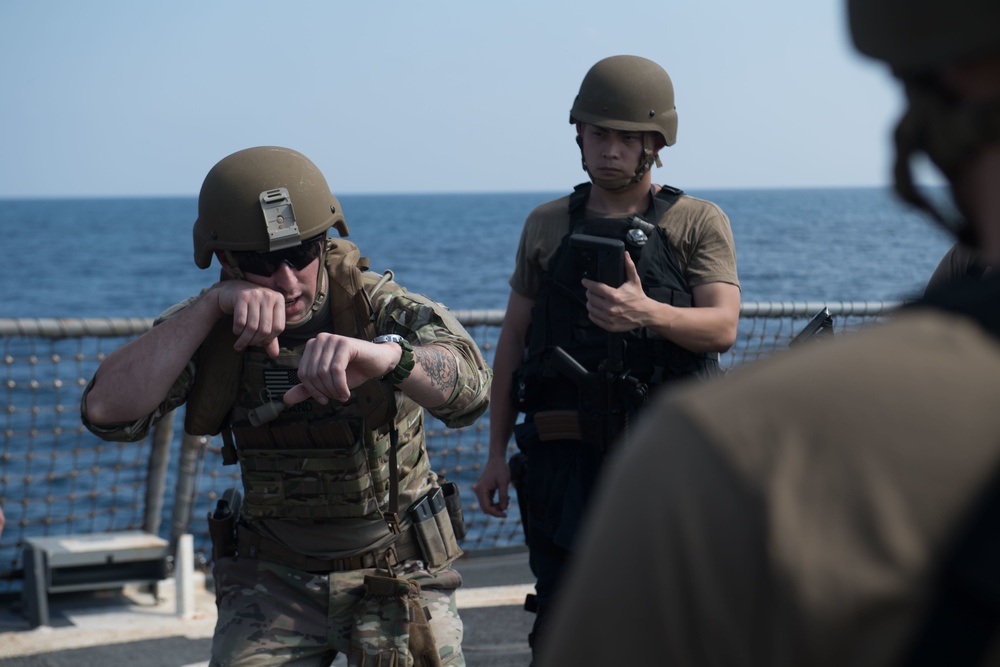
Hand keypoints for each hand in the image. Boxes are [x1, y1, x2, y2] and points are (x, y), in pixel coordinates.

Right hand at [214, 281, 285, 357]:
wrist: (231, 291)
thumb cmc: (251, 308)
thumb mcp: (263, 320)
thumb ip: (270, 337)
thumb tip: (274, 355)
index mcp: (279, 300)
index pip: (279, 327)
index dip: (269, 339)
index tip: (260, 343)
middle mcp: (269, 295)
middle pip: (265, 329)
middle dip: (255, 341)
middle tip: (247, 345)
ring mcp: (255, 294)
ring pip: (252, 326)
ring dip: (244, 340)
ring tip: (239, 345)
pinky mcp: (241, 296)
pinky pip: (241, 321)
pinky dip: (237, 331)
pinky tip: (236, 331)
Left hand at [283, 334, 398, 405]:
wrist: (378, 362)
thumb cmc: (354, 370)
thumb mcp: (327, 383)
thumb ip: (307, 389)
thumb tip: (285, 400)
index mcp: (312, 347)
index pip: (302, 373)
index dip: (312, 390)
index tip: (324, 399)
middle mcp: (320, 340)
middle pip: (312, 373)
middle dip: (324, 390)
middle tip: (336, 397)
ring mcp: (332, 339)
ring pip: (323, 372)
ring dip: (333, 389)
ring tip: (342, 395)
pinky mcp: (345, 343)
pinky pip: (336, 369)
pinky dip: (340, 385)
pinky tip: (346, 392)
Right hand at [473, 456, 510, 517]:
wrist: (497, 458)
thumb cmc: (500, 469)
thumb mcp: (504, 483)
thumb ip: (503, 496)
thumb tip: (504, 509)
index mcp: (481, 490)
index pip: (486, 507)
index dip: (495, 513)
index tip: (505, 515)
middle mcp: (478, 491)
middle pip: (486, 508)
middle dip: (497, 510)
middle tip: (508, 506)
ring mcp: (481, 490)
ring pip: (488, 505)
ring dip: (497, 506)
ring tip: (508, 500)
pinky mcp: (485, 489)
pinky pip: (489, 500)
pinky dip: (497, 501)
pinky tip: (506, 497)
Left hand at [581, 252, 648, 331]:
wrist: (646, 314)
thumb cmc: (638, 296)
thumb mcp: (634, 280)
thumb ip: (629, 267)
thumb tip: (625, 254)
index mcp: (614, 295)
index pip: (595, 288)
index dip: (587, 283)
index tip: (584, 281)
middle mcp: (610, 308)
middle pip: (591, 298)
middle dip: (589, 292)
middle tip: (590, 290)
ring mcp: (609, 318)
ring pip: (591, 308)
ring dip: (590, 303)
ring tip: (593, 299)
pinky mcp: (609, 326)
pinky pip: (594, 318)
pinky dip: (592, 313)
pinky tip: (595, 309)